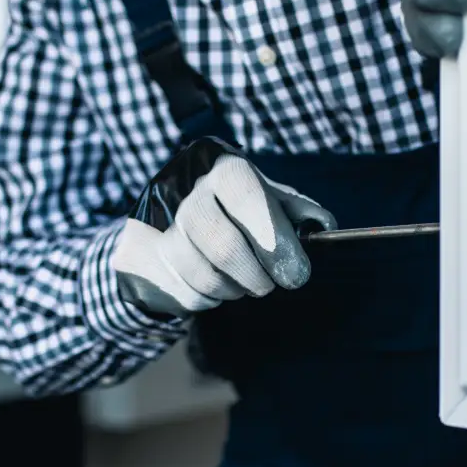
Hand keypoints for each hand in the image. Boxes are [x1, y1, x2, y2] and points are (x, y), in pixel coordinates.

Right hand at [112, 149, 336, 317]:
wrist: (163, 220)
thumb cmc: (232, 209)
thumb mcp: (266, 198)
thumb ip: (295, 210)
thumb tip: (325, 226)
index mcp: (223, 167)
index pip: (248, 198)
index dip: (276, 241)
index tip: (297, 275)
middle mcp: (186, 189)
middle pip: (223, 246)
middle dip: (256, 275)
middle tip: (272, 284)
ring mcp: (158, 224)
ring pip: (204, 276)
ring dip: (234, 289)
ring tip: (244, 282)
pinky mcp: (140, 256)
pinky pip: (186, 293)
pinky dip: (209, 299)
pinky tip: (215, 286)